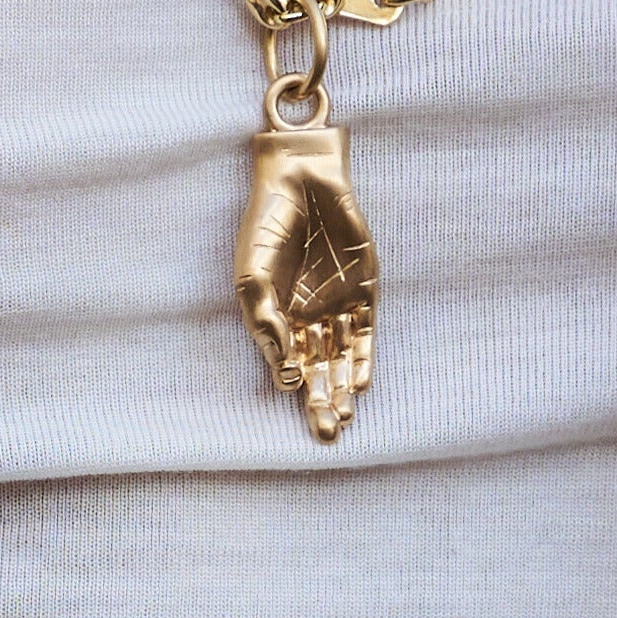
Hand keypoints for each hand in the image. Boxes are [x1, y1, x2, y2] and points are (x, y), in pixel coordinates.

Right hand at [233, 123, 375, 440]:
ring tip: (345, 417)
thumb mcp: (252, 275)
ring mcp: (337, 307)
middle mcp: (307, 320)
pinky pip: (364, 334)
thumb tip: (285, 368)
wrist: (301, 182)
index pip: (285, 366)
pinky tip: (361, 384)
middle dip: (321, 405)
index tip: (294, 390)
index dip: (291, 384)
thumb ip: (264, 321)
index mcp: (277, 319)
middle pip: (317, 372)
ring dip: (343, 389)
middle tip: (327, 435)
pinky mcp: (364, 291)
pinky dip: (362, 359)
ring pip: (341, 359)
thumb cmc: (267, 227)